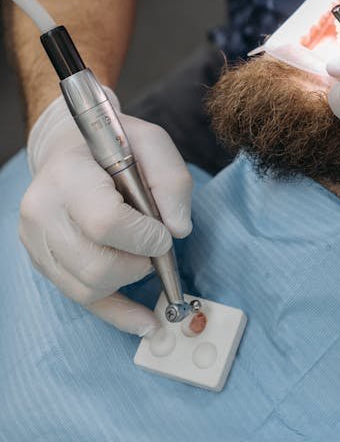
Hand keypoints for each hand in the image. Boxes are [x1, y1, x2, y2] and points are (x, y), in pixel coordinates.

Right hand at [20, 92, 192, 335]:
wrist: (69, 150)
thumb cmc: (113, 146)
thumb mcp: (150, 141)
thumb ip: (171, 178)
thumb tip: (179, 229)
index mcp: (66, 175)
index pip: (104, 222)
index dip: (143, 236)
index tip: (163, 233)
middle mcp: (42, 212)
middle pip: (95, 265)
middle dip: (138, 263)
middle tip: (155, 245)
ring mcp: (37, 242)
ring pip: (88, 288)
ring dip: (128, 281)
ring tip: (143, 256)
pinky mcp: (43, 263)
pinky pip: (81, 300)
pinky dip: (117, 313)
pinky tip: (145, 321)